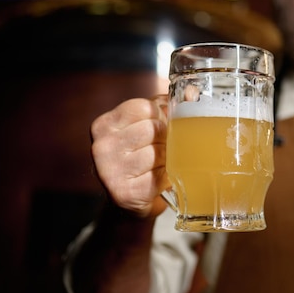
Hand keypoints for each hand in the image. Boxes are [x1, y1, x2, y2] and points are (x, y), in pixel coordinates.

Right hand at [90, 97, 169, 217]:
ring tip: (162, 165)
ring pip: (158, 153)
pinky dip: (166, 177)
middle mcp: (101, 146)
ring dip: (168, 159)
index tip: (163, 126)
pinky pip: (159, 176)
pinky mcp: (124, 192)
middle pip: (153, 129)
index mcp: (104, 124)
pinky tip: (160, 180)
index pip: (144, 108)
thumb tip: (192, 93)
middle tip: (165, 149)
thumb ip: (166, 105)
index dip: (162, 117)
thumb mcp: (148, 125)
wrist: (131, 199)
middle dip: (167, 139)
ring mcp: (110, 171)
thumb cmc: (141, 157)